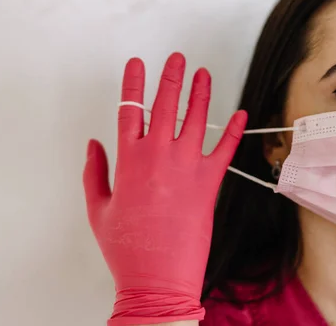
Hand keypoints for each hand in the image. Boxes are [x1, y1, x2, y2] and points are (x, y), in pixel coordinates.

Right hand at [83, 53, 246, 325]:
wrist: (157, 277)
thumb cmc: (127, 247)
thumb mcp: (98, 208)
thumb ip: (94, 172)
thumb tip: (94, 145)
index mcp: (129, 160)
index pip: (129, 110)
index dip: (133, 84)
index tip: (137, 65)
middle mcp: (159, 156)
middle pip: (164, 105)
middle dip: (170, 77)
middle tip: (176, 58)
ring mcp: (186, 167)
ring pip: (195, 119)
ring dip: (200, 93)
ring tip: (203, 73)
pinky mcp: (209, 182)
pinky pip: (224, 149)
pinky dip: (234, 131)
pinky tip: (241, 114)